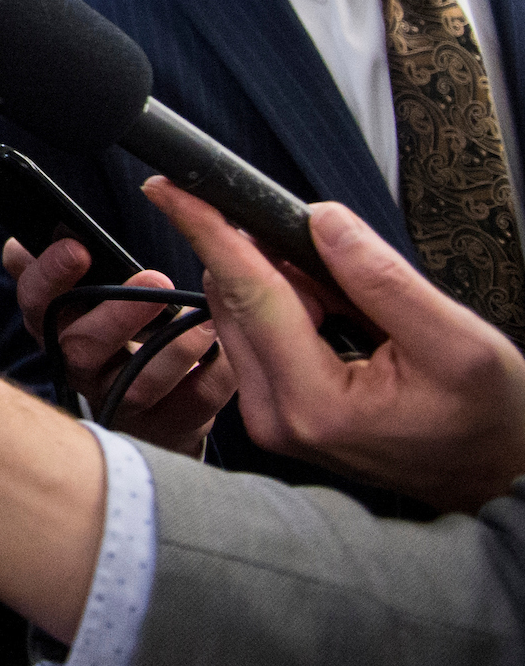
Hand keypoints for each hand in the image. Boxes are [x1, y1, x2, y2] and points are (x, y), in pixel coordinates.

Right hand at [4, 234, 233, 453]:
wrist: (152, 405)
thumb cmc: (114, 331)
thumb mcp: (79, 298)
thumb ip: (48, 269)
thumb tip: (17, 247)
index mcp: (54, 328)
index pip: (36, 303)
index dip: (50, 276)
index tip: (78, 248)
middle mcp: (81, 369)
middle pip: (82, 347)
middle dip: (119, 313)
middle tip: (156, 278)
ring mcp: (123, 402)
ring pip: (138, 384)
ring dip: (174, 349)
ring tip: (205, 320)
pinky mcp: (169, 424)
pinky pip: (193, 404)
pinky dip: (214, 374)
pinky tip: (227, 348)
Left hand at [147, 178, 524, 511]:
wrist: (497, 477)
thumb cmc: (488, 422)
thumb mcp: (457, 344)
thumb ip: (382, 280)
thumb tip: (322, 223)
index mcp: (315, 403)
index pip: (249, 295)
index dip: (210, 232)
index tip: (173, 189)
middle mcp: (277, 416)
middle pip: (235, 301)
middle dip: (269, 258)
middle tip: (335, 256)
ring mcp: (271, 418)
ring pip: (240, 314)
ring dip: (283, 284)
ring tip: (355, 306)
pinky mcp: (276, 412)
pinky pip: (258, 336)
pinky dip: (287, 309)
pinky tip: (337, 319)